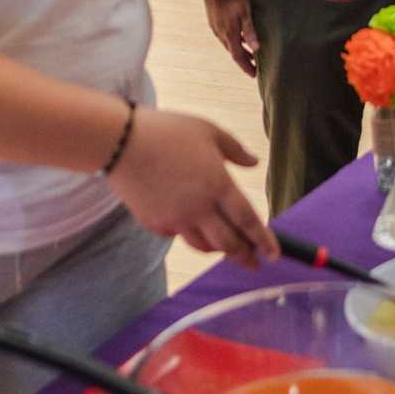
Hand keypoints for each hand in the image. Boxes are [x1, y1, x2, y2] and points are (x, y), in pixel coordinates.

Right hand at [112, 108, 277, 265]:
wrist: (121, 142)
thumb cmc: (168, 131)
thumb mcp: (208, 131)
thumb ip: (235, 150)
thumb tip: (254, 162)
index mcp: (217, 185)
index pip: (247, 221)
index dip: (263, 240)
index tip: (274, 255)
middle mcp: (198, 208)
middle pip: (228, 243)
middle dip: (245, 256)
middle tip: (254, 262)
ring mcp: (175, 219)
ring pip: (203, 246)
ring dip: (219, 248)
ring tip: (227, 247)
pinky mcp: (154, 223)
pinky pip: (178, 235)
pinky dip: (190, 234)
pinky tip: (192, 226)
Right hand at [205, 0, 257, 76]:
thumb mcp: (245, 12)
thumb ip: (250, 30)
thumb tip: (256, 48)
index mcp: (229, 34)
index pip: (238, 56)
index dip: (246, 67)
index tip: (254, 75)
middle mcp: (221, 33)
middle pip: (233, 52)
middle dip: (244, 60)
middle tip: (254, 66)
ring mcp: (216, 28)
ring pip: (228, 44)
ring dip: (239, 50)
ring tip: (250, 54)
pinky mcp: (214, 21)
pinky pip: (224, 36)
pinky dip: (234, 41)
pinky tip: (240, 38)